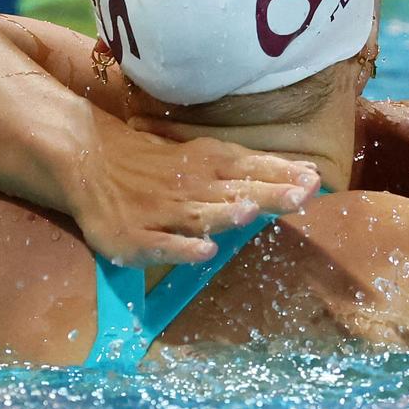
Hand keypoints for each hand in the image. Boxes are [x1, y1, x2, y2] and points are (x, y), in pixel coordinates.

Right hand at [69, 122, 320, 266]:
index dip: (284, 176)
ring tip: (249, 213)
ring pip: (199, 215)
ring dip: (225, 214)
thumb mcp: (211, 156)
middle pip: (234, 191)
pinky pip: (162, 245)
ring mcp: (163, 211)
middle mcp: (192, 186)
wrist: (92, 160)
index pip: (253, 168)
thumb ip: (258, 168)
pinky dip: (183, 248)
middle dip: (267, 194)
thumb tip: (309, 173)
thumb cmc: (166, 164)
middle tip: (299, 196)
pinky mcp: (136, 236)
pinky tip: (204, 252)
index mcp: (212, 163)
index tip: (316, 181)